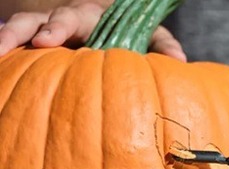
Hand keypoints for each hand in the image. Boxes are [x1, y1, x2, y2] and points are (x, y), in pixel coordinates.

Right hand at [0, 1, 185, 60]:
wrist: (106, 27)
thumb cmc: (128, 32)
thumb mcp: (148, 34)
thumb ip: (163, 43)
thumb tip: (181, 60)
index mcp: (87, 17)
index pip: (68, 18)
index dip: (57, 28)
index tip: (49, 41)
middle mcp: (60, 23)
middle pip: (35, 23)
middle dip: (22, 33)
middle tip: (10, 47)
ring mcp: (43, 35)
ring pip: (18, 32)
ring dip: (4, 42)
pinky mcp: (35, 51)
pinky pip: (16, 54)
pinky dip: (6, 60)